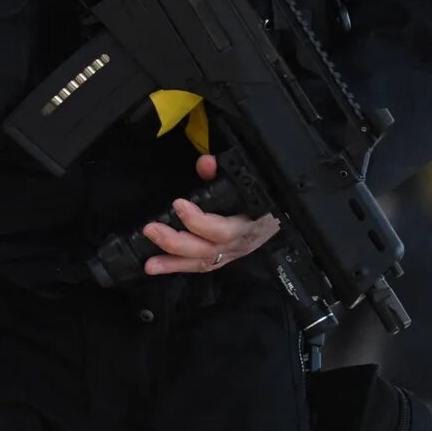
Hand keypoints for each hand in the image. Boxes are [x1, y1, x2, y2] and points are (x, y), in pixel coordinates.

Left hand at [140, 153, 282, 276]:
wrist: (282, 215)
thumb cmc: (260, 197)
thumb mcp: (246, 183)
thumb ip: (223, 173)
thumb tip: (206, 163)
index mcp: (248, 223)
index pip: (223, 230)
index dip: (199, 221)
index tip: (178, 204)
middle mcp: (239, 243)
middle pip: (208, 249)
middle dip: (177, 241)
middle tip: (152, 229)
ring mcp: (231, 254)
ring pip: (202, 262)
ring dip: (173, 262)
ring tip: (149, 263)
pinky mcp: (223, 260)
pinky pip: (199, 267)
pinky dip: (176, 268)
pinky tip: (155, 267)